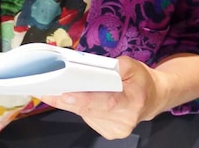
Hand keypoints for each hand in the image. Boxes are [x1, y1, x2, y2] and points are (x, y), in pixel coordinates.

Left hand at [39, 56, 162, 138]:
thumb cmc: (141, 80)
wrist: (153, 98)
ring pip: (85, 114)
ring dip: (70, 102)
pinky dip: (79, 107)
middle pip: (90, 110)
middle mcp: (124, 120)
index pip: (106, 102)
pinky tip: (76, 97)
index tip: (63, 94)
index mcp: (133, 101)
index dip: (84, 100)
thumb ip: (115, 65)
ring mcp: (116, 130)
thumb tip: (92, 68)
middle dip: (66, 99)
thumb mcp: (133, 65)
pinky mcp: (108, 133)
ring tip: (57, 88)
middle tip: (45, 89)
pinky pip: (87, 117)